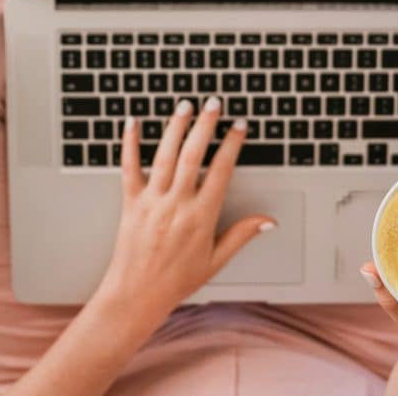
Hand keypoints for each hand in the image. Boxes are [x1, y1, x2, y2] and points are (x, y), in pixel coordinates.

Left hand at [95, 97, 275, 319]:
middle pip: (193, 155)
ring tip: (185, 105)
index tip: (239, 126)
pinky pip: (129, 167)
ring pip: (165, 155)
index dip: (232, 144)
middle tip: (214, 103)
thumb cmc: (176, 280)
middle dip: (205, 125)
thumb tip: (269, 221)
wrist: (136, 295)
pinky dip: (129, 143)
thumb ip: (242, 235)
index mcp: (201, 217)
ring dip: (176, 127)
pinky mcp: (130, 202)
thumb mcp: (216, 260)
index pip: (221, 171)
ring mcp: (152, 201)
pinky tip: (132, 122)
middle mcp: (176, 204)